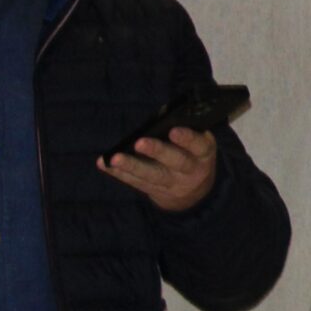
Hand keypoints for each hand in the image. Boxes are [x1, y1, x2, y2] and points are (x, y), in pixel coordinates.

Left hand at [99, 126, 217, 212]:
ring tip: (115, 158)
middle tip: (139, 143)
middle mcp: (191, 171)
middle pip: (176, 162)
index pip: (199, 146)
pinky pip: (137, 182)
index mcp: (204, 154)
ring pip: (153, 176)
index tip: (173, 130)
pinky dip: (120, 173)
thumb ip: (187, 134)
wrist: (195, 191)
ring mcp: (174, 184)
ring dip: (132, 166)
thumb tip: (160, 119)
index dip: (187, 139)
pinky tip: (105, 165)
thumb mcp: (199, 144)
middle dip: (157, 152)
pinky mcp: (156, 192)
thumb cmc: (193, 154)